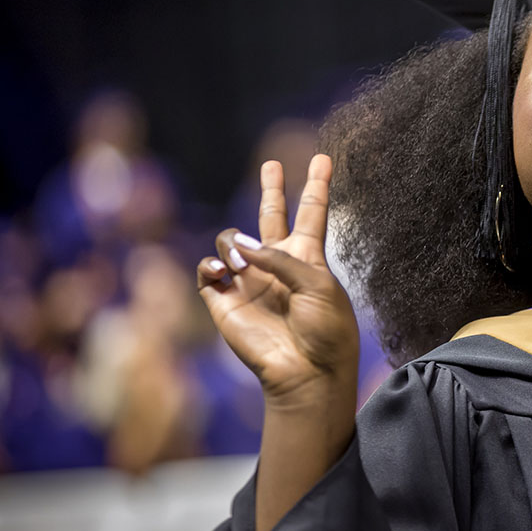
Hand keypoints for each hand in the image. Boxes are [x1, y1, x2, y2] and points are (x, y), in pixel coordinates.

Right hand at [197, 154, 358, 408]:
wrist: (306, 372)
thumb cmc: (324, 329)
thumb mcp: (317, 285)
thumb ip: (281, 259)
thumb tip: (242, 247)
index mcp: (308, 258)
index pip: (313, 213)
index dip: (317, 185)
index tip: (324, 159)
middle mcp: (278, 265)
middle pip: (272, 217)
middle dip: (272, 190)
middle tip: (272, 164)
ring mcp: (250, 281)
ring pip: (233, 239)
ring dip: (235, 242)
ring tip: (244, 262)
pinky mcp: (225, 301)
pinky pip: (207, 271)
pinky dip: (211, 265)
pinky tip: (224, 270)